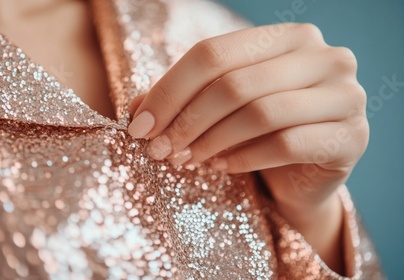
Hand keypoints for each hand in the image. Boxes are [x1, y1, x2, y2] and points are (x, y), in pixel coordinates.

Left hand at [127, 23, 368, 273]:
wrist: (304, 173)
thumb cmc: (258, 131)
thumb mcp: (219, 107)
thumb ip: (183, 99)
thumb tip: (137, 110)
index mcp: (288, 36)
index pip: (213, 53)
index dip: (169, 89)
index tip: (140, 125)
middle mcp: (323, 56)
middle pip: (234, 83)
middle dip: (186, 120)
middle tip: (159, 149)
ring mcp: (346, 95)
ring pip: (260, 113)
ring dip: (211, 141)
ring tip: (186, 159)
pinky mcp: (352, 137)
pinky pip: (286, 144)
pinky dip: (244, 158)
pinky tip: (222, 167)